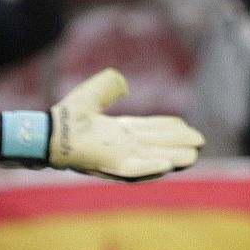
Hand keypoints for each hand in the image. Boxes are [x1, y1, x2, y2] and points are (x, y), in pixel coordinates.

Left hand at [49, 69, 204, 179]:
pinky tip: (168, 164)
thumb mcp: (92, 95)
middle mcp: (123, 146)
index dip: (169, 129)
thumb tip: (124, 82)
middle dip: (179, 144)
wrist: (50, 133)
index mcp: (120, 132)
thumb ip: (109, 86)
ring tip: (193, 156)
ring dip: (174, 157)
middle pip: (158, 144)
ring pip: (154, 157)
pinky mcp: (112, 165)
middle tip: (200, 142)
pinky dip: (151, 166)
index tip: (187, 127)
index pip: (151, 130)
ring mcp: (119, 157)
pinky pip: (136, 168)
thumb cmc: (66, 118)